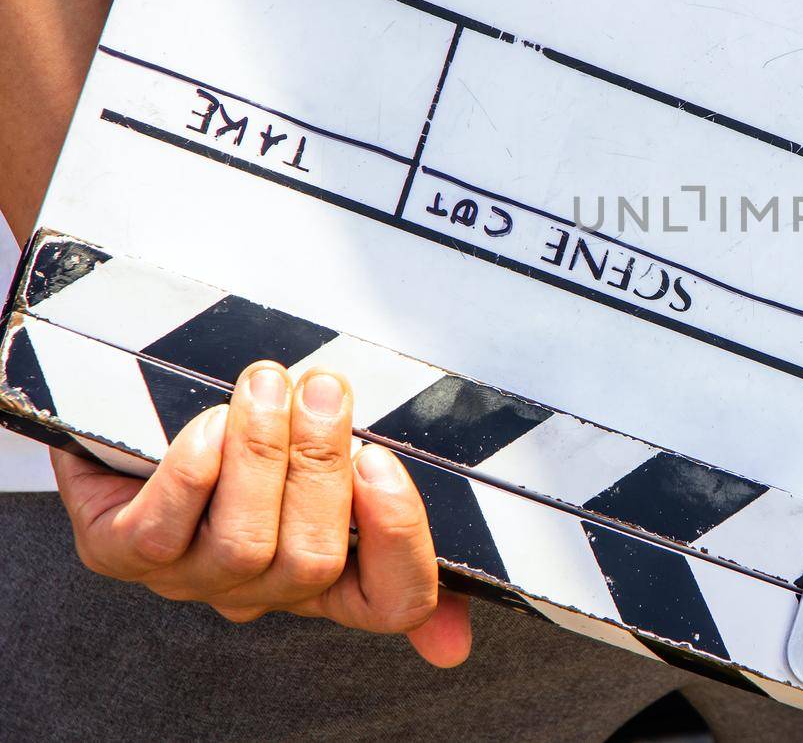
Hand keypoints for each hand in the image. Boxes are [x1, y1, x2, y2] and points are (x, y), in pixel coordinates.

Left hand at [51, 361, 471, 665]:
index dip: (397, 538)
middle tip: (323, 388)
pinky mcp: (119, 553)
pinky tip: (212, 421)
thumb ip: (395, 513)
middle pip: (316, 560)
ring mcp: (190, 578)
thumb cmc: (252, 439)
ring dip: (260, 453)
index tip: (382, 460)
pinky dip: (194, 471)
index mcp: (329, 575)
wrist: (137, 416)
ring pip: (244, 544)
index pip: (393, 603)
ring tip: (267, 385)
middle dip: (321, 464)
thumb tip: (453, 647)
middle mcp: (262, 591)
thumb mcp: (334, 462)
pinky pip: (164, 530)